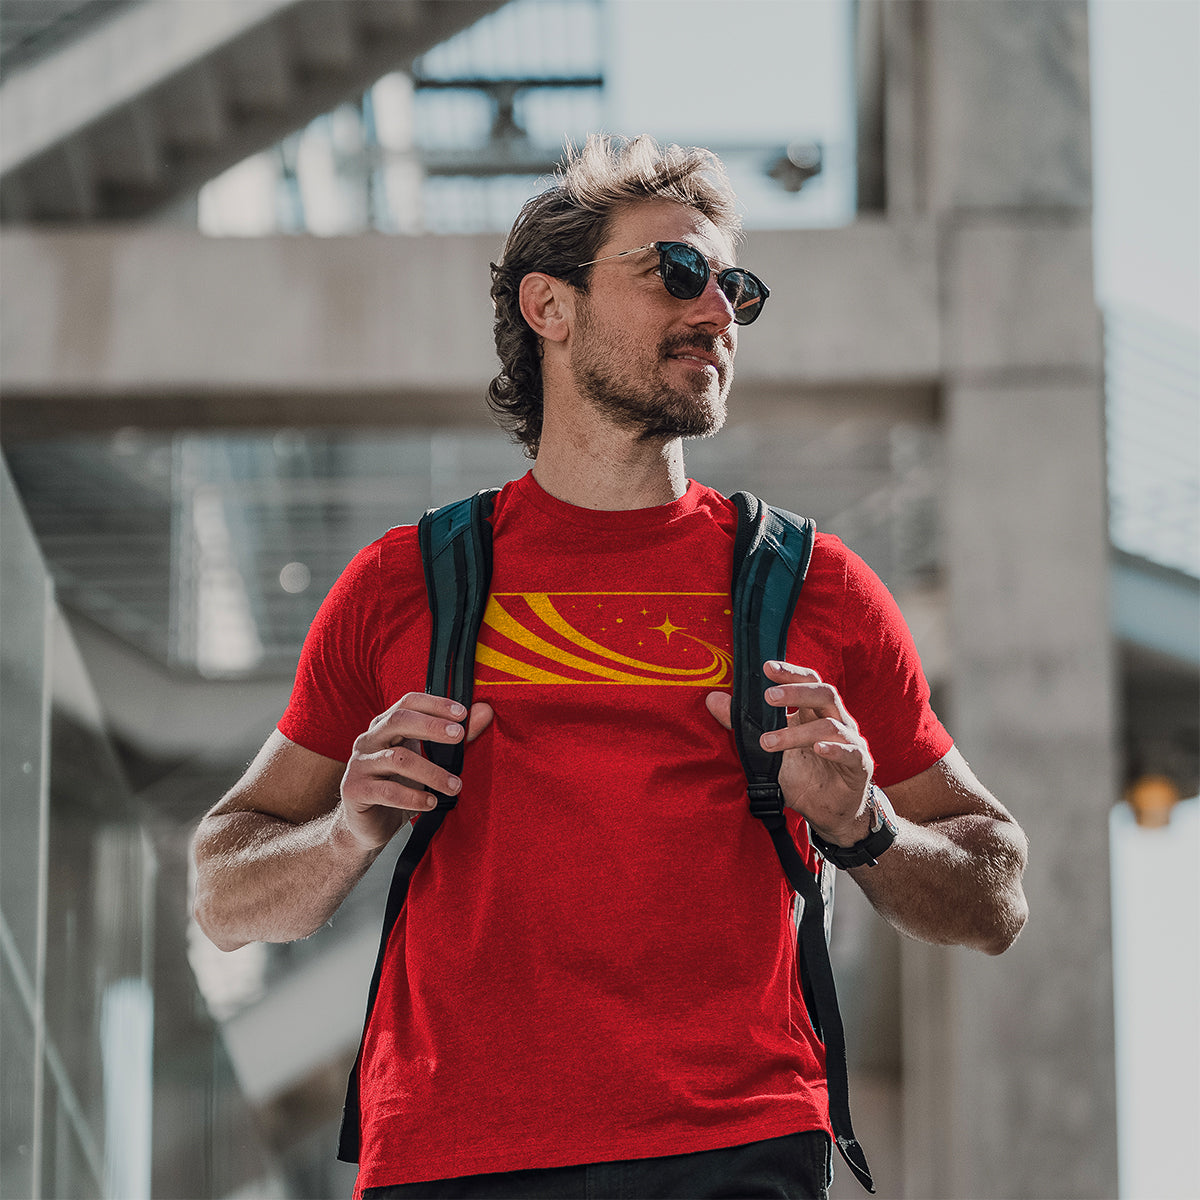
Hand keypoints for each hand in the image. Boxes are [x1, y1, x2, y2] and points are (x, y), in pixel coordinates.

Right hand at [340, 693, 493, 850]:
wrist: (368, 825)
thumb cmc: (400, 786)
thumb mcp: (428, 759)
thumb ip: (454, 737)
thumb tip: (485, 711)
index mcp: (386, 726)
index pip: (408, 702)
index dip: (435, 704)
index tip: (462, 713)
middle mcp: (369, 739)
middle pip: (398, 721)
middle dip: (431, 726)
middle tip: (459, 736)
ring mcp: (360, 764)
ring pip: (397, 758)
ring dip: (431, 772)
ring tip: (455, 786)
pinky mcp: (355, 789)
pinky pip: (387, 790)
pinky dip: (414, 797)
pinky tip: (431, 802)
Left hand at [705, 660, 872, 845]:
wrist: (827, 812)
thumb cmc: (800, 776)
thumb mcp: (767, 752)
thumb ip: (742, 725)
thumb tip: (712, 699)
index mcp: (815, 712)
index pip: (808, 682)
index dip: (790, 673)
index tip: (766, 667)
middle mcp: (837, 721)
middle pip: (824, 694)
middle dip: (796, 692)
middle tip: (769, 696)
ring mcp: (851, 742)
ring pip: (830, 726)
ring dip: (797, 732)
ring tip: (769, 742)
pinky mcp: (859, 766)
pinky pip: (850, 753)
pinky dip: (834, 749)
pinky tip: (819, 748)